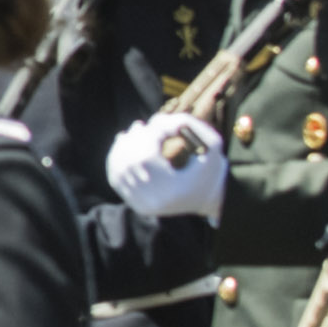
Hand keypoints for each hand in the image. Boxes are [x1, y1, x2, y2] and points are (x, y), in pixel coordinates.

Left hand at [106, 111, 228, 222]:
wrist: (211, 197)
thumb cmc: (212, 167)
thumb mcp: (211, 143)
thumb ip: (188, 123)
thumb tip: (154, 120)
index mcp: (174, 189)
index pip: (146, 157)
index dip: (145, 136)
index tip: (152, 124)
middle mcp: (155, 201)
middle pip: (128, 164)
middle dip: (131, 140)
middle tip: (138, 125)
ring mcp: (143, 205)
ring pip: (119, 171)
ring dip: (121, 147)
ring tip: (130, 132)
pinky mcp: (137, 206)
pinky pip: (117, 180)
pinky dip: (115, 160)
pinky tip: (122, 145)